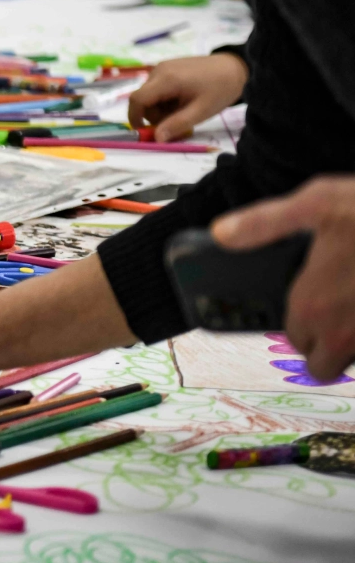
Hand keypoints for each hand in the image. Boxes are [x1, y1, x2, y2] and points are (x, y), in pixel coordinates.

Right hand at [128, 53, 246, 141]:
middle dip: (154, 115)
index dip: (135, 118)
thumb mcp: (200, 111)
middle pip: (143, 99)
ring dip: (160, 108)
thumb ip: (176, 125)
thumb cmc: (220, 89)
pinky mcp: (168, 67)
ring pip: (149, 95)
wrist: (236, 68)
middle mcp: (159, 70)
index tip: (146, 132)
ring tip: (183, 109)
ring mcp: (163, 67)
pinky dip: (165, 99)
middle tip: (176, 121)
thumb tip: (156, 138)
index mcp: (166, 79)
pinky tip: (182, 99)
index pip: (137, 100)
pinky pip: (157, 87)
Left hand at [212, 176, 354, 382]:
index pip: (296, 338)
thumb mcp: (319, 199)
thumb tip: (221, 234)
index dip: (303, 322)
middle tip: (339, 310)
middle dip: (328, 343)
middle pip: (325, 363)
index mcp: (312, 306)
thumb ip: (266, 222)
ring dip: (354, 339)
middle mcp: (343, 334)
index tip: (315, 300)